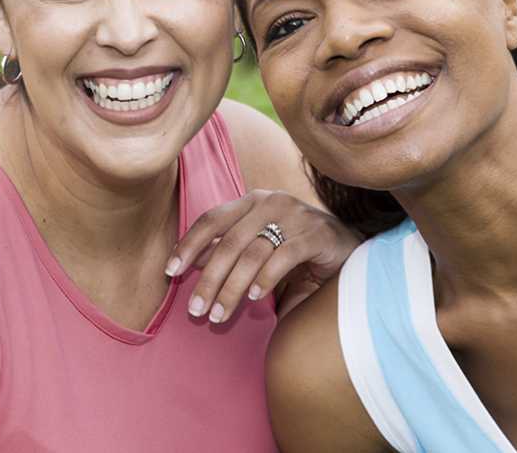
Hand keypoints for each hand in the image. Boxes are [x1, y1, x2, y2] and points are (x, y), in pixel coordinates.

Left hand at [165, 189, 360, 321]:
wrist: (347, 247)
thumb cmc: (295, 249)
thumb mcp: (257, 247)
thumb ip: (227, 251)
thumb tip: (189, 264)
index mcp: (250, 201)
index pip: (211, 220)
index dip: (188, 244)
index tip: (170, 271)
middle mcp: (270, 202)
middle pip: (228, 243)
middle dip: (208, 279)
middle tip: (195, 310)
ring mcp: (295, 215)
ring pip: (252, 254)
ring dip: (231, 289)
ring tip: (219, 315)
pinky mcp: (316, 233)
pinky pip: (283, 257)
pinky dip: (264, 280)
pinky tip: (253, 300)